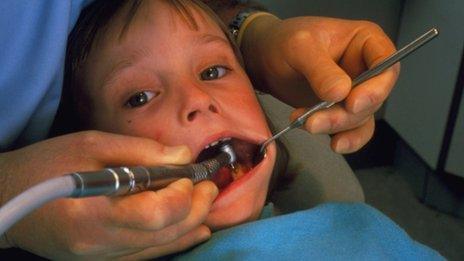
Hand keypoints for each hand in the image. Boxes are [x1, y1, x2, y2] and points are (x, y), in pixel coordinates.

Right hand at [0, 131, 217, 258]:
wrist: (8, 197)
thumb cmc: (46, 165)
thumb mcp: (91, 145)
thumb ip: (141, 152)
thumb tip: (183, 157)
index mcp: (93, 213)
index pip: (156, 214)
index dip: (182, 194)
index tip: (191, 175)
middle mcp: (99, 244)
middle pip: (165, 233)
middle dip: (196, 208)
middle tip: (210, 186)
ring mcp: (101, 257)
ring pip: (161, 246)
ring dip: (191, 223)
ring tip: (207, 201)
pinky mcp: (103, 259)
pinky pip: (148, 254)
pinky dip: (175, 240)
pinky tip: (196, 229)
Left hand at [241, 15, 399, 152]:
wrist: (263, 60)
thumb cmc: (282, 42)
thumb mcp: (298, 48)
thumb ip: (320, 69)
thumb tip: (341, 93)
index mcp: (365, 41)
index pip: (387, 64)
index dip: (377, 87)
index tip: (352, 102)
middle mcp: (365, 67)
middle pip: (373, 97)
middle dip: (346, 114)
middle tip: (316, 121)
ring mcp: (355, 91)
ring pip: (360, 117)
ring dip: (337, 126)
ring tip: (307, 124)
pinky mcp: (341, 110)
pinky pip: (352, 130)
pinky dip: (345, 139)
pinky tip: (333, 144)